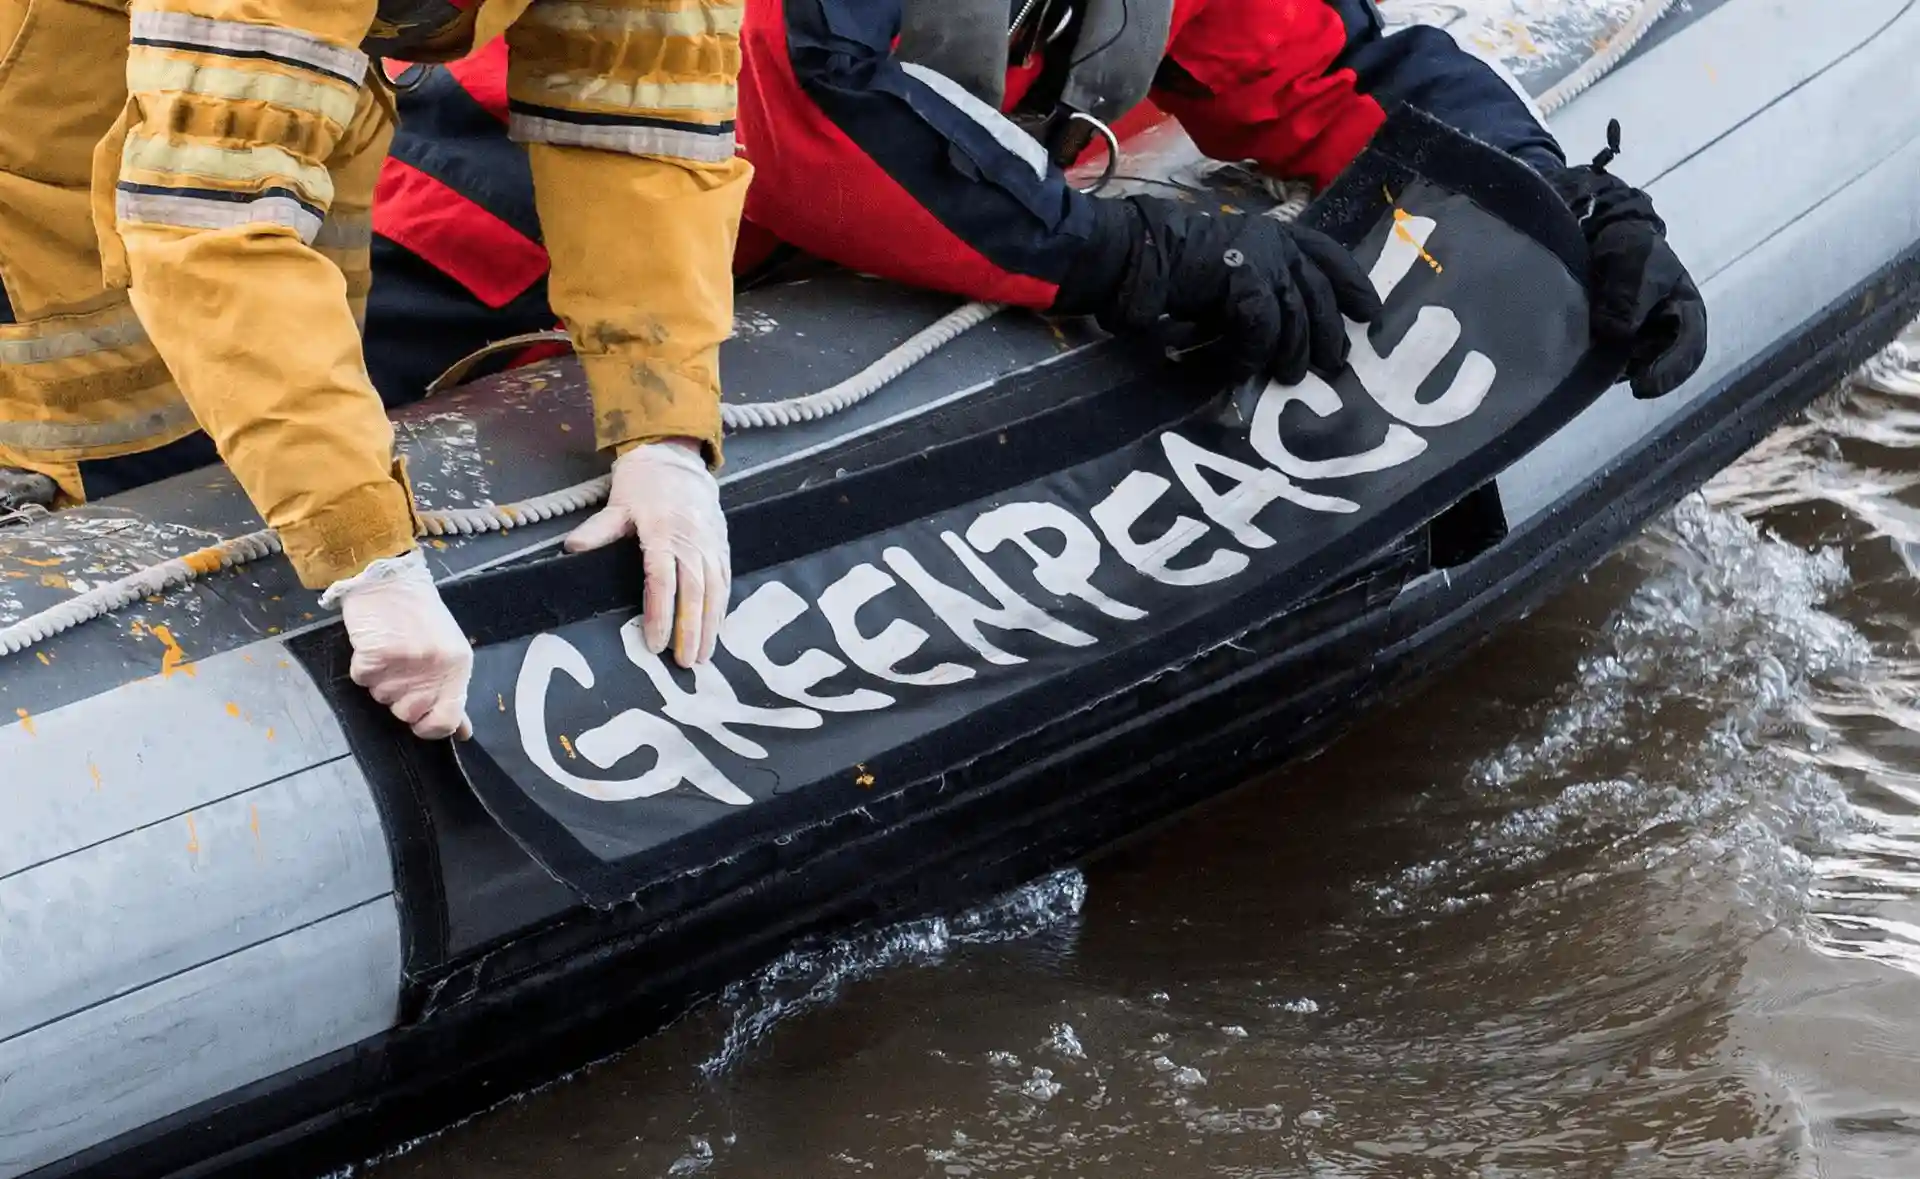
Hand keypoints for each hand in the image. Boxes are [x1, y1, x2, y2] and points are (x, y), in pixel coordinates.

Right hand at [319, 548, 473, 740]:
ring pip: (381, 698)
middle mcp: (433, 667)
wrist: (389, 579)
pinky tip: (373, 644)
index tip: (420, 719)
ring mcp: (404, 662)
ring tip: (390, 650)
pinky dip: (362, 666)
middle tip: (402, 667)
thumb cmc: (419, 616)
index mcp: (457, 667)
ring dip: (380, 680)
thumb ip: (453, 693)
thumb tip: (462, 732)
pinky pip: (361, 679)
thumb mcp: (448, 652)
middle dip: (399, 698)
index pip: (447, 721)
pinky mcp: (374, 655)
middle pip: (407, 714)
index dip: (430, 728)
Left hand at [564, 439, 729, 667]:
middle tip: (685, 663)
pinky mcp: (722, 544)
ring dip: (710, 625)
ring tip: (703, 655)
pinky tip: (717, 628)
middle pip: (694, 592)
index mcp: (663, 533)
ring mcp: (711, 543)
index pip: (662, 581)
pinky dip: (722, 606)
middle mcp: (692, 541)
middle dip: (690, 630)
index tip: (655, 644)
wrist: (677, 460)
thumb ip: (599, 530)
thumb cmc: (643, 485)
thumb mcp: (617, 504)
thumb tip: (572, 549)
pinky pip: (725, 579)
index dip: (660, 615)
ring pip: (714, 590)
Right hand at [1054, 195, 1382, 385]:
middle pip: (1318, 292)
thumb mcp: (1232, 270)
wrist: (1139, 255)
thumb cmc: (1177, 266)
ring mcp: (1258, 259)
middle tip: (1333, 364)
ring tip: (1289, 376)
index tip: (1369, 314)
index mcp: (1276, 233)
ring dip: (1292, 351)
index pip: (1328, 255)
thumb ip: (1263, 290)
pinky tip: (1241, 369)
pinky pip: (1259, 329)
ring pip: (1294, 315)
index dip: (1353, 283)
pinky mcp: (1239, 281)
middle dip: (1328, 331)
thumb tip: (1290, 333)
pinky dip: (1251, 354)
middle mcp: (1274, 242)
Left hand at [1546, 124, 1707, 398]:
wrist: (1593, 230)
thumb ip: (1629, 291)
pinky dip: (1588, 361)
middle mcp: (1660, 332)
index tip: (1643, 387)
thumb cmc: (1626, 241)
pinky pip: (1598, 360)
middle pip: (1656, 364)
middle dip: (1640, 374)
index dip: (1670, 370)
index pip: (1688, 349)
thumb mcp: (1634, 257)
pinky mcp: (1602, 343)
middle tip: (1618, 382)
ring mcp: (1631, 339)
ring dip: (1610, 367)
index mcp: (1683, 310)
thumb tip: (1617, 332)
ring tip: (1588, 360)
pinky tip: (1570, 355)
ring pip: (1625, 365)